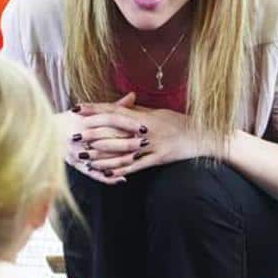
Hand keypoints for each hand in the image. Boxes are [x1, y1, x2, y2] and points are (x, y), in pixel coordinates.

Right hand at [58, 94, 140, 185]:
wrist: (44, 132)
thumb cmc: (71, 120)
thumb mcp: (90, 111)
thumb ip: (114, 106)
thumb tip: (133, 95)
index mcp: (84, 120)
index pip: (110, 121)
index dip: (129, 124)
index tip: (144, 126)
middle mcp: (78, 135)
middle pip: (108, 139)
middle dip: (128, 142)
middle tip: (145, 143)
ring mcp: (76, 152)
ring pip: (102, 158)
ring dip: (120, 160)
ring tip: (136, 159)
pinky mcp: (74, 165)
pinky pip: (93, 173)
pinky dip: (107, 177)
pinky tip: (121, 179)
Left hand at [74, 93, 210, 178]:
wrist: (204, 135)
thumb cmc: (181, 122)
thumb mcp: (159, 113)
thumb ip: (139, 110)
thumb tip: (122, 103)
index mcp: (145, 115)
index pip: (115, 110)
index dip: (95, 109)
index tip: (78, 108)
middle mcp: (147, 129)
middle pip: (115, 130)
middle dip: (92, 132)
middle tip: (73, 135)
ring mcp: (154, 145)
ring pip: (123, 150)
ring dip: (102, 155)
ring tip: (84, 157)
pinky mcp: (159, 158)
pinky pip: (137, 166)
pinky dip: (122, 170)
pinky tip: (107, 173)